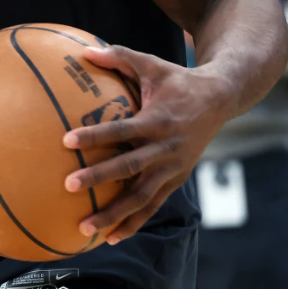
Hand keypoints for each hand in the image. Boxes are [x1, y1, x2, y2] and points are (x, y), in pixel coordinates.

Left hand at [60, 45, 231, 243]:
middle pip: (129, 168)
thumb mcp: (151, 64)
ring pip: (142, 197)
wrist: (221, 99)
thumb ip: (119, 56)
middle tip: (68, 186)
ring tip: (84, 228)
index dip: (96, 135)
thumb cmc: (177, 80)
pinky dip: (133, 222)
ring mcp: (174, 168)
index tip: (66, 141)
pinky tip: (111, 237)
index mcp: (158, 120)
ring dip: (114, 214)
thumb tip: (84, 51)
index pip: (121, 130)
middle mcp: (167, 148)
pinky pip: (153, 205)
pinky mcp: (177, 180)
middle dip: (99, 178)